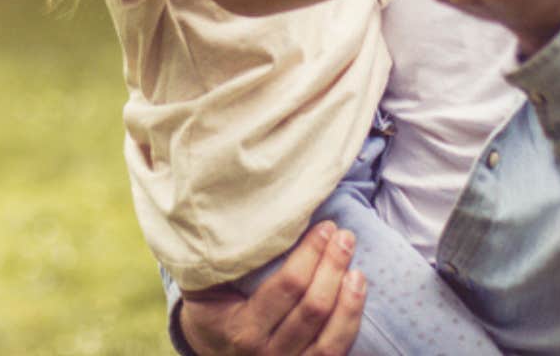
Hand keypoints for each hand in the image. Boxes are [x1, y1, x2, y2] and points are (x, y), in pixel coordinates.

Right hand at [179, 222, 365, 355]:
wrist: (209, 353)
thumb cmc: (210, 311)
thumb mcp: (202, 287)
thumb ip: (214, 261)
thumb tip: (233, 216)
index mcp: (242, 328)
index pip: (287, 287)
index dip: (311, 254)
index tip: (324, 227)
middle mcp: (266, 352)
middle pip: (312, 308)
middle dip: (332, 267)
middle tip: (343, 236)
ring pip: (329, 335)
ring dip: (348, 296)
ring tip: (354, 263)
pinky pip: (335, 351)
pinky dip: (350, 320)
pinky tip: (357, 291)